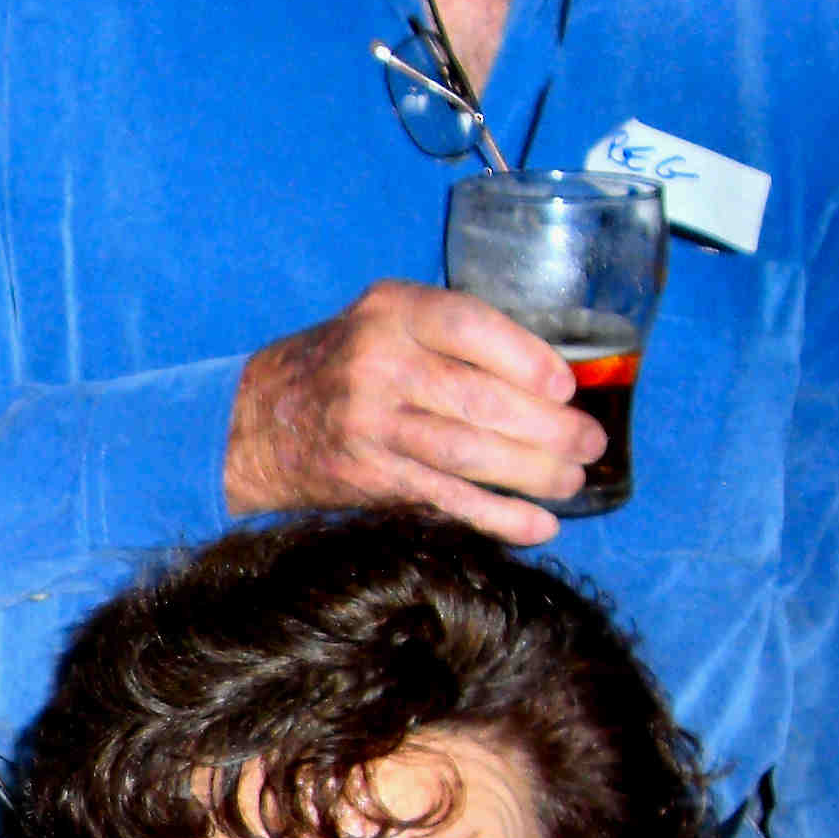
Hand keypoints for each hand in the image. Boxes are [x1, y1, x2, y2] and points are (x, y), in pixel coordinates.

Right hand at [223, 280, 603, 543]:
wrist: (249, 424)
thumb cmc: (338, 369)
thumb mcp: (383, 325)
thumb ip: (451, 337)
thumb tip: (551, 381)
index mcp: (389, 312)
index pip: (472, 326)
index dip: (528, 359)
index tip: (566, 387)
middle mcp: (375, 364)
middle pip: (481, 399)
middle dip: (549, 428)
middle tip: (588, 444)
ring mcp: (367, 424)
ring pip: (469, 452)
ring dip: (533, 473)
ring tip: (571, 481)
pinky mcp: (365, 476)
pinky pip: (445, 499)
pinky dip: (497, 516)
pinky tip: (538, 525)